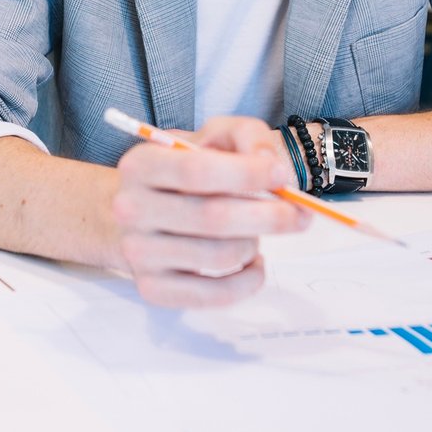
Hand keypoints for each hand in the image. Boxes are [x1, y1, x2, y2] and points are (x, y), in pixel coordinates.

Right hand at [110, 117, 307, 307]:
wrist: (139, 211)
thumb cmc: (184, 172)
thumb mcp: (211, 137)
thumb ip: (246, 135)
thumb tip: (271, 165)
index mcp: (141, 164)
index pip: (197, 172)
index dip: (247, 175)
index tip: (282, 176)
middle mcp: (130, 209)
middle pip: (212, 218)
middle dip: (269, 216)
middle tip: (300, 214)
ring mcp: (138, 253)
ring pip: (219, 257)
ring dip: (254, 244)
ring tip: (257, 233)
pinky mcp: (153, 288)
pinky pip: (213, 295)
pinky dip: (248, 282)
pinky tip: (253, 262)